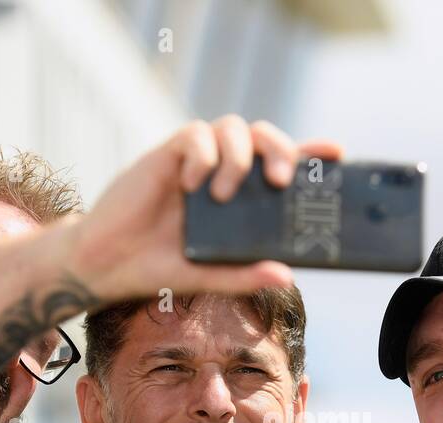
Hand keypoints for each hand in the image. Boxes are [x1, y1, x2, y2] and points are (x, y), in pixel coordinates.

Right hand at [68, 115, 343, 303]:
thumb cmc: (158, 266)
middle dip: (280, 149)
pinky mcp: (166, 156)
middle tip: (279, 181)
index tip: (336, 153)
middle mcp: (221, 172)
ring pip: (233, 126)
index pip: (279, 165)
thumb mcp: (207, 276)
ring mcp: (195, 162)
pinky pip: (194, 135)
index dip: (309, 154)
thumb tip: (286, 275)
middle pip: (263, 136)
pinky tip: (193, 184)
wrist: (106, 264)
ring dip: (239, 156)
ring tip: (225, 194)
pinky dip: (202, 155)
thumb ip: (244, 274)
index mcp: (239, 198)